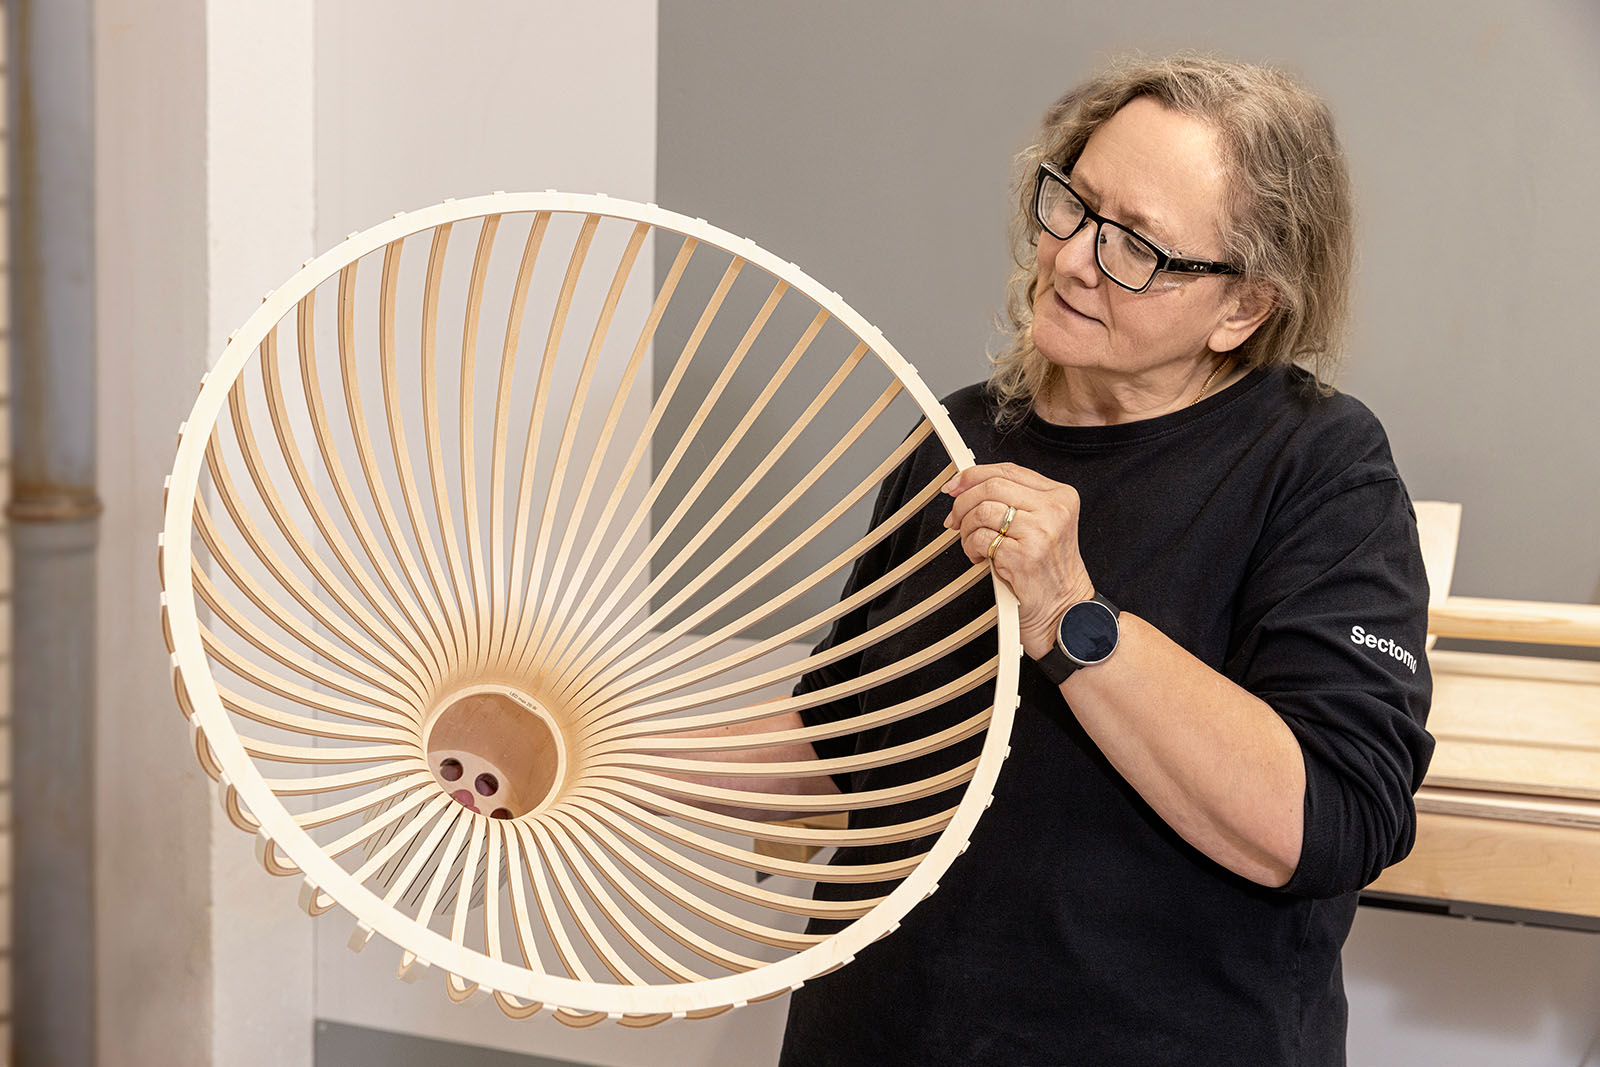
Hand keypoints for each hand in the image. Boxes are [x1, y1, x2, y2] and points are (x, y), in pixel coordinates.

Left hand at [942, 463, 1095, 659]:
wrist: (1063, 611)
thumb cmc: (1046, 569)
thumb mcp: (1040, 525)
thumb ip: (1011, 501)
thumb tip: (962, 487)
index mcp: (1060, 496)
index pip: (1008, 470)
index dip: (974, 475)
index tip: (954, 486)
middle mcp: (1054, 510)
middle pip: (992, 486)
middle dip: (963, 502)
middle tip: (954, 520)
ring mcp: (1041, 532)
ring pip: (982, 511)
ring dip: (967, 529)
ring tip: (973, 545)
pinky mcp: (1024, 555)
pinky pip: (981, 539)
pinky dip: (971, 548)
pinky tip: (981, 558)